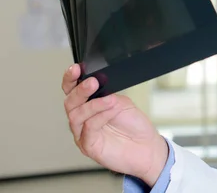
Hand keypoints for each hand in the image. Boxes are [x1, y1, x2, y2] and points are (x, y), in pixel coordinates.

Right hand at [62, 64, 167, 185]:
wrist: (146, 147)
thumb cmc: (134, 126)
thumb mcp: (121, 103)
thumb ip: (107, 94)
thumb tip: (97, 83)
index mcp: (88, 105)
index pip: (71, 90)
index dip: (70, 79)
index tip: (76, 69)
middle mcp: (82, 119)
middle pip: (70, 102)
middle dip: (80, 90)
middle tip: (92, 82)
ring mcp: (83, 133)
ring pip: (76, 115)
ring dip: (93, 104)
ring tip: (110, 100)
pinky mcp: (88, 146)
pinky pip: (88, 128)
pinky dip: (100, 117)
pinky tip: (111, 111)